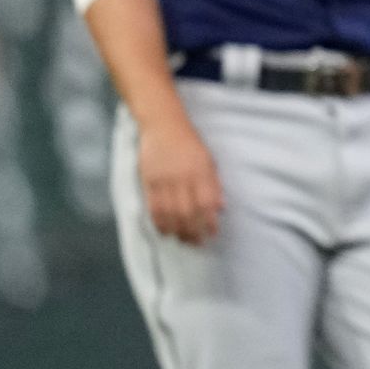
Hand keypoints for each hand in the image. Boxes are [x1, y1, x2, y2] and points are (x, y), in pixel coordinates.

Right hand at [140, 112, 222, 243]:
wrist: (163, 124)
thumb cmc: (189, 142)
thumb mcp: (208, 159)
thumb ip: (213, 183)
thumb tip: (220, 207)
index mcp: (201, 171)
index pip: (207, 203)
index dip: (210, 221)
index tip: (213, 233)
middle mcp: (183, 177)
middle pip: (188, 212)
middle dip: (194, 231)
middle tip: (198, 243)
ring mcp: (164, 180)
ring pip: (171, 213)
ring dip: (178, 231)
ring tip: (184, 241)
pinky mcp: (149, 181)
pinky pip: (154, 206)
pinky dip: (159, 222)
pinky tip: (165, 231)